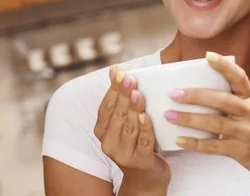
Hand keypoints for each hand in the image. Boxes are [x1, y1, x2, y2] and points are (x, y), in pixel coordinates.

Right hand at [94, 65, 170, 191]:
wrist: (146, 179)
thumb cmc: (137, 143)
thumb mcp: (126, 123)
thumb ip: (122, 100)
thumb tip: (117, 71)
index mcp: (102, 131)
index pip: (105, 107)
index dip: (112, 89)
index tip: (119, 72)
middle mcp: (109, 143)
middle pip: (117, 114)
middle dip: (123, 94)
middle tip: (129, 77)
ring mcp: (124, 154)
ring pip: (129, 126)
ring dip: (133, 108)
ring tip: (137, 92)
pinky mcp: (141, 162)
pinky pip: (144, 141)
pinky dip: (144, 128)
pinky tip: (145, 115)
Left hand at [164, 52, 249, 192]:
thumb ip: (234, 99)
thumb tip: (200, 88)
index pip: (239, 77)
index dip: (224, 66)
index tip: (208, 56)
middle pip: (220, 100)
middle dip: (195, 96)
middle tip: (174, 93)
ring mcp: (245, 133)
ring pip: (213, 123)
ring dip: (189, 119)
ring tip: (169, 115)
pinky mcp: (239, 151)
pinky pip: (213, 146)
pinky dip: (194, 143)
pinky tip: (179, 139)